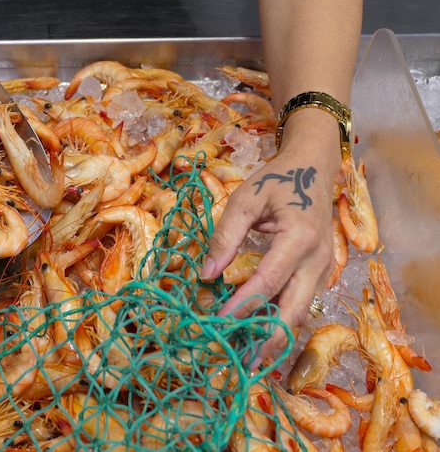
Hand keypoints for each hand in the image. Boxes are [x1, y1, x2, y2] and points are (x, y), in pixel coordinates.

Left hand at [201, 141, 339, 366]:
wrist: (315, 167)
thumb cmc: (277, 180)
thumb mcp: (246, 198)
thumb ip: (225, 234)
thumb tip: (206, 274)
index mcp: (301, 237)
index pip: (268, 280)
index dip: (243, 304)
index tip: (219, 321)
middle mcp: (318, 259)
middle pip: (294, 309)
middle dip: (268, 338)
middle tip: (242, 362)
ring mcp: (323, 268)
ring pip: (301, 312)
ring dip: (276, 337)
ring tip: (251, 361)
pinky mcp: (320, 273)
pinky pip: (301, 303)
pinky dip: (282, 322)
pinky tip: (262, 338)